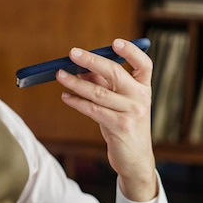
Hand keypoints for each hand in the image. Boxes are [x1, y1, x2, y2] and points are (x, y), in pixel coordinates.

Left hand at [57, 38, 157, 201]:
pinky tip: (65, 96)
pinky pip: (93, 109)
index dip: (131, 52)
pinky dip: (77, 101)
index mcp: (144, 88)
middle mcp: (141, 98)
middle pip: (116, 73)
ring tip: (59, 75)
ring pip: (98, 92)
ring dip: (75, 82)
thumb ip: (105, 84)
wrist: (135, 159)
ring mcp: (132, 113)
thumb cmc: (124, 125)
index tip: (114, 42)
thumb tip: (82, 66)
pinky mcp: (120, 127)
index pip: (144, 64)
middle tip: (72, 53)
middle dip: (91, 61)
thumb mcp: (118, 103)